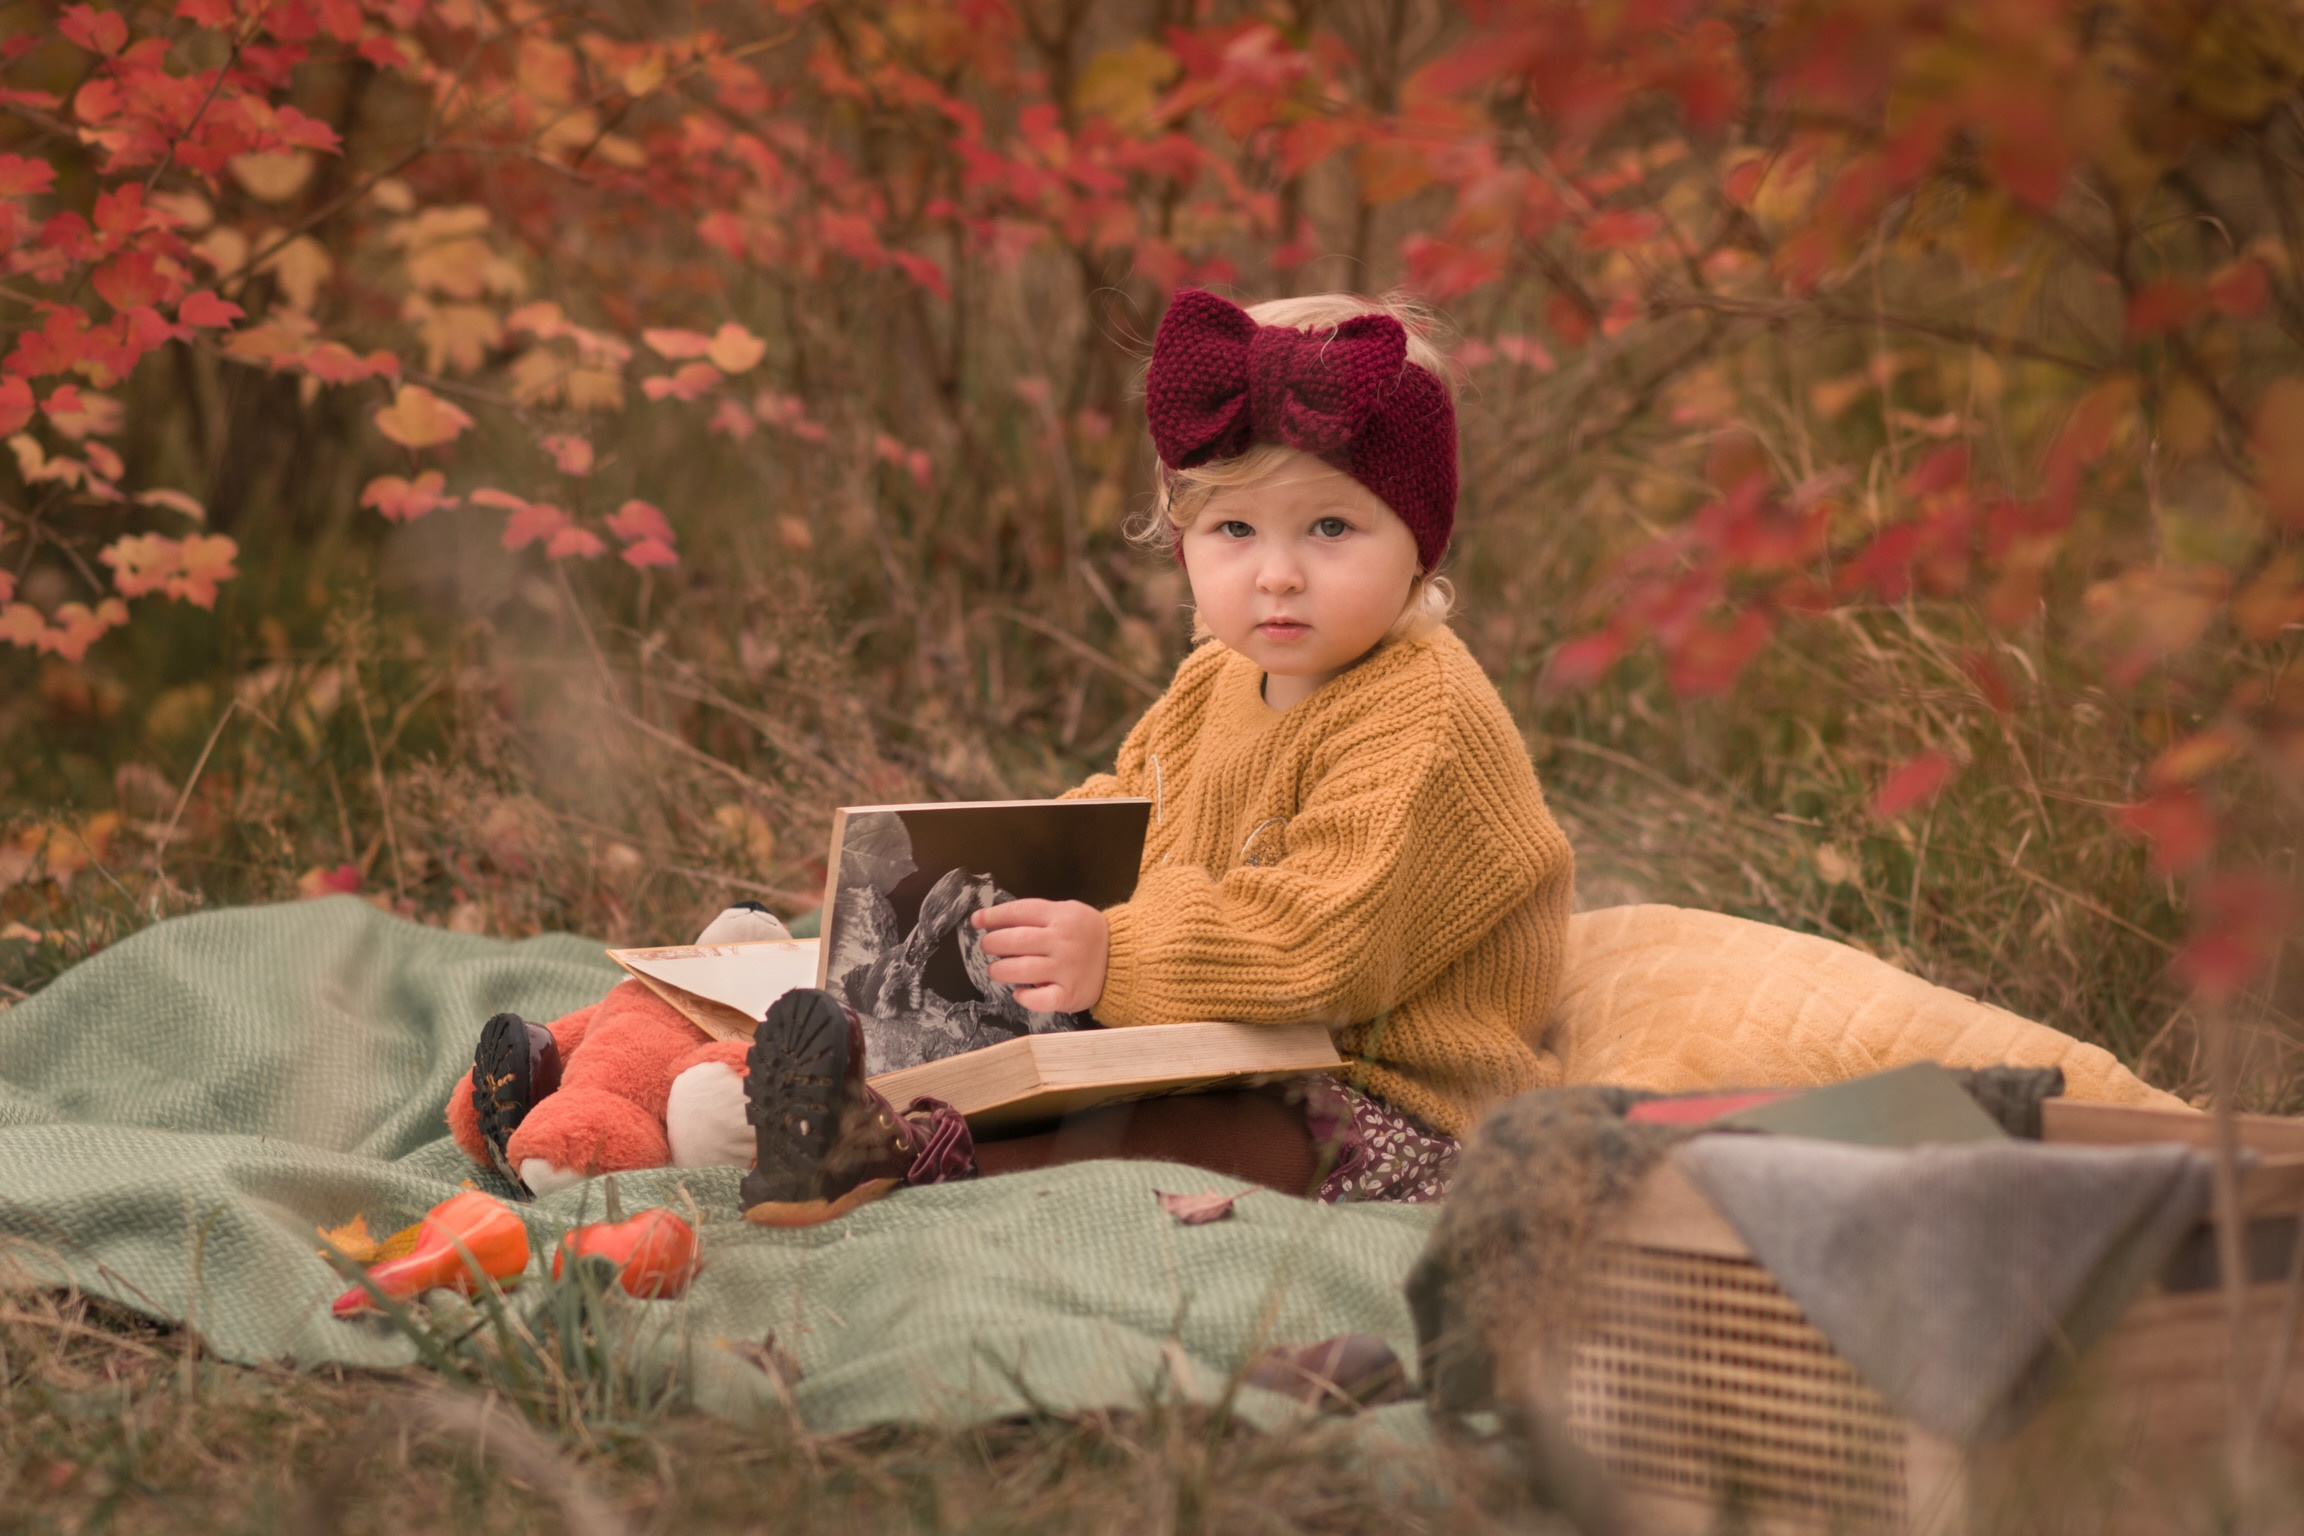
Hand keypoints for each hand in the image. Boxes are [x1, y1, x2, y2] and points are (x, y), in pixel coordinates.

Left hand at [971, 899, 1108, 1014]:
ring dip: (1001, 970)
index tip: (977, 920)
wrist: (1121, 959)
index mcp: (1061, 916)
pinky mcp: (1068, 994)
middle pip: (1017, 941)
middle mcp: (1062, 942)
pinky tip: (1019, 993)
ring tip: (995, 970)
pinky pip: (1040, 999)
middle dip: (994, 943)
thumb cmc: (1085, 934)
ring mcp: (1066, 969)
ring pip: (1023, 969)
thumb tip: (993, 921)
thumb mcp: (1067, 912)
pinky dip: (1024, 998)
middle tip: (987, 947)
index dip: (994, 916)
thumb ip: (1036, 916)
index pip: (1020, 912)